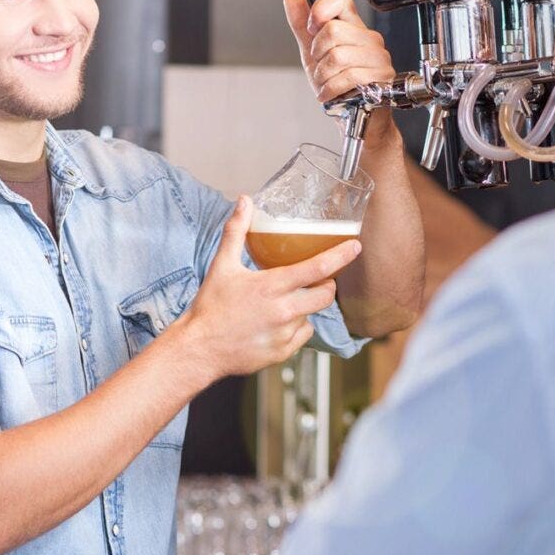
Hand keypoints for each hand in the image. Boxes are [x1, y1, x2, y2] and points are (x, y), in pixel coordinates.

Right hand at [176, 196, 361, 379]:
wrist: (200, 348)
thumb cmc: (210, 306)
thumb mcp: (222, 265)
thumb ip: (236, 231)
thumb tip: (244, 201)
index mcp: (272, 286)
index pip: (317, 268)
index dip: (340, 256)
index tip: (355, 247)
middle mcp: (283, 311)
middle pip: (326, 295)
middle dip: (327, 284)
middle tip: (317, 279)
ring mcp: (285, 334)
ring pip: (312, 315)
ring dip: (305, 306)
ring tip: (282, 303)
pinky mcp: (283, 352)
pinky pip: (302, 335)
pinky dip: (295, 327)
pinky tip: (275, 323)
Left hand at [284, 0, 393, 104]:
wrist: (356, 115)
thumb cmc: (338, 84)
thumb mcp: (313, 53)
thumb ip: (302, 26)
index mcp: (353, 26)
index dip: (321, 7)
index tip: (312, 26)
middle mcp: (368, 38)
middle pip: (332, 30)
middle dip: (317, 54)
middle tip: (322, 67)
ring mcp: (377, 57)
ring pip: (337, 56)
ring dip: (323, 75)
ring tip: (327, 82)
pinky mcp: (381, 77)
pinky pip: (347, 77)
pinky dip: (331, 89)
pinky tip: (331, 93)